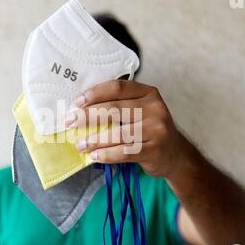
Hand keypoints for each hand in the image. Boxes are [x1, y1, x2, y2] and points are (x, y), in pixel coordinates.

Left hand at [65, 79, 186, 177]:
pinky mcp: (155, 149)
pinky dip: (107, 154)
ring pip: (118, 133)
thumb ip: (119, 105)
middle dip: (88, 116)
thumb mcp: (141, 110)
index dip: (95, 94)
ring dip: (95, 140)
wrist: (175, 154)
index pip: (117, 88)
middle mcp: (154, 108)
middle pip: (115, 109)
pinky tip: (95, 156)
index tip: (76, 102)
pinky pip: (125, 152)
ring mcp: (156, 129)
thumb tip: (81, 109)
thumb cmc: (149, 129)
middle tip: (70, 122)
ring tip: (80, 145)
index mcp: (148, 93)